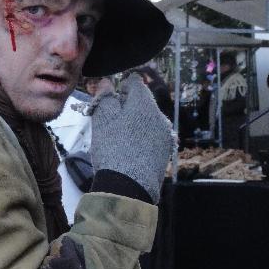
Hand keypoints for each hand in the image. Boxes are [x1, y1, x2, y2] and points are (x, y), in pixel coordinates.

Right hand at [89, 73, 174, 203]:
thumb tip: (107, 82)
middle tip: (111, 122)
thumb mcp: (102, 120)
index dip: (121, 87)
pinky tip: (131, 151)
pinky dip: (143, 138)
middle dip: (128, 107)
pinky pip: (153, 136)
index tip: (110, 100)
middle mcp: (160, 115)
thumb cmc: (112, 148)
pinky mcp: (166, 151)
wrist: (129, 186)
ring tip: (120, 139)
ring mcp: (166, 134)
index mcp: (144, 103)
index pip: (135, 83)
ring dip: (136, 123)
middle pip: (143, 102)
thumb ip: (105, 97)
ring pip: (148, 120)